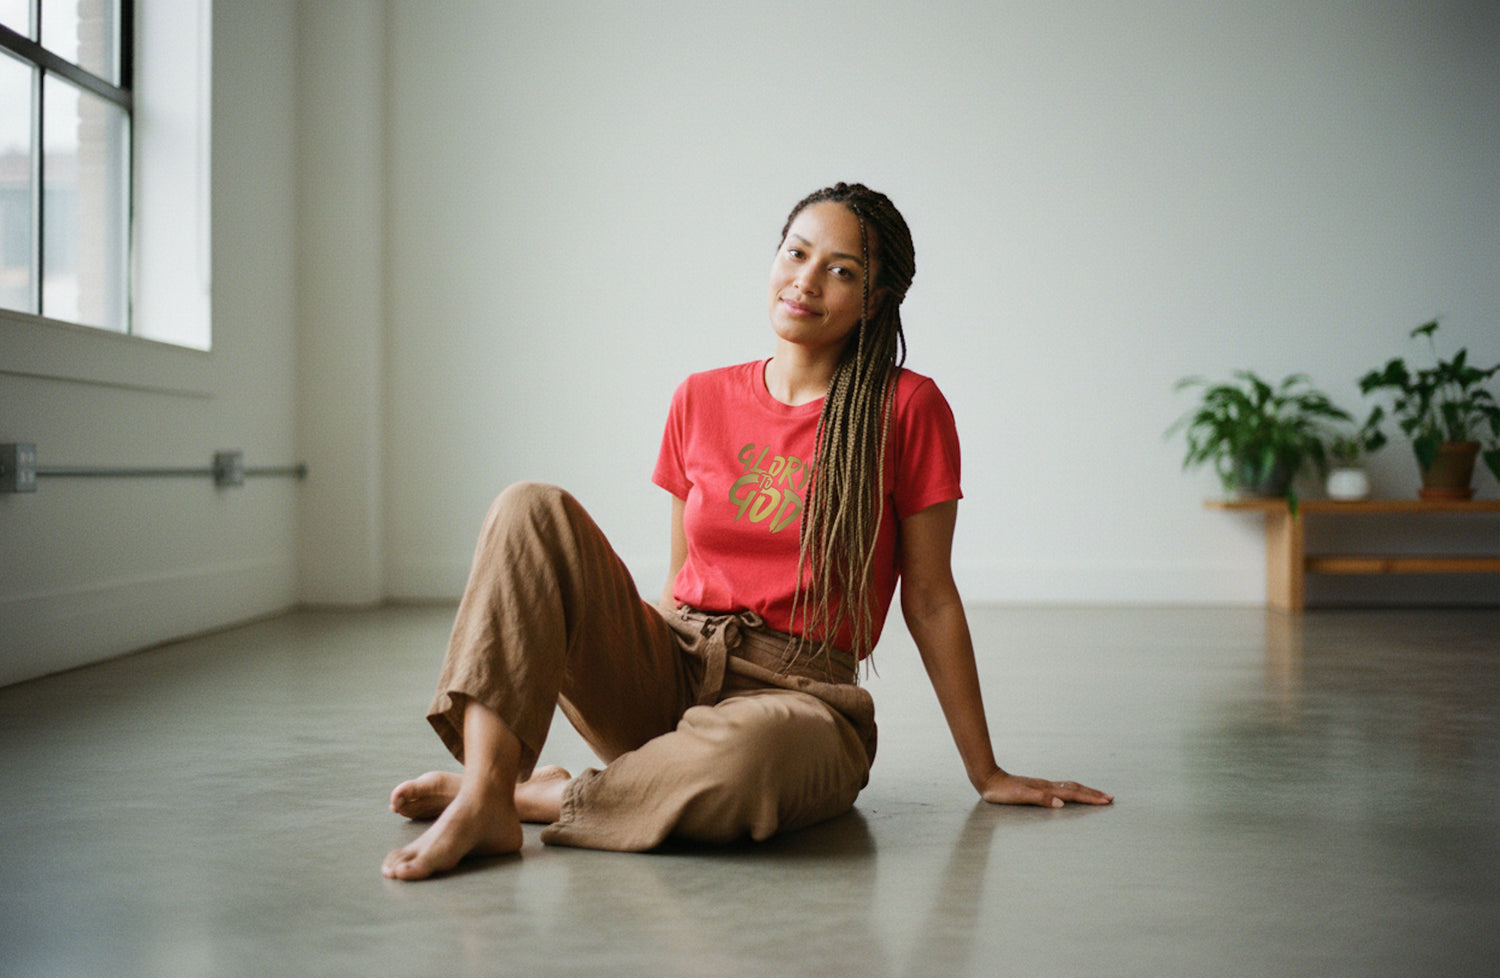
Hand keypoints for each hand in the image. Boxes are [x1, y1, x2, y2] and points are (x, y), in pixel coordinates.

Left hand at [979, 770, 1112, 808]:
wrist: (988, 779)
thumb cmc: (1002, 791)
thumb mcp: (1020, 796)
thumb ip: (1040, 799)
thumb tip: (1062, 804)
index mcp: (1046, 789)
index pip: (1073, 795)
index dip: (1090, 799)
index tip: (1106, 802)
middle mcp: (1047, 786)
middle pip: (1076, 789)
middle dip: (1093, 794)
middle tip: (1110, 798)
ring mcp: (1043, 785)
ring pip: (1070, 787)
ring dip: (1085, 792)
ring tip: (1097, 795)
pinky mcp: (1038, 787)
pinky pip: (1062, 788)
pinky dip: (1073, 791)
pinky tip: (1072, 794)